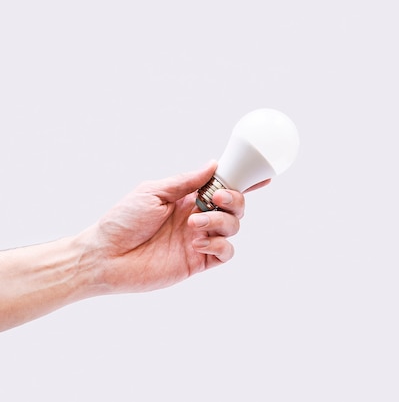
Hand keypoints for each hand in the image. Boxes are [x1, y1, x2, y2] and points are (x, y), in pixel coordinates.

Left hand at [86, 161, 268, 293]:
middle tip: (216, 198)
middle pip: (235, 206)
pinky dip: (220, 245)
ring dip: (221, 222)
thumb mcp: (153, 192)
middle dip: (234, 199)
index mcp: (188, 198)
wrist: (105, 257)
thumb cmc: (122, 221)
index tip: (263, 176)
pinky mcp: (199, 262)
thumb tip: (213, 165)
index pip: (223, 186)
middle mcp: (199, 217)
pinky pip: (226, 252)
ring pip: (233, 227)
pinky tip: (200, 243)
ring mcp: (200, 239)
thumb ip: (186, 181)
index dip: (244, 181)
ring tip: (195, 225)